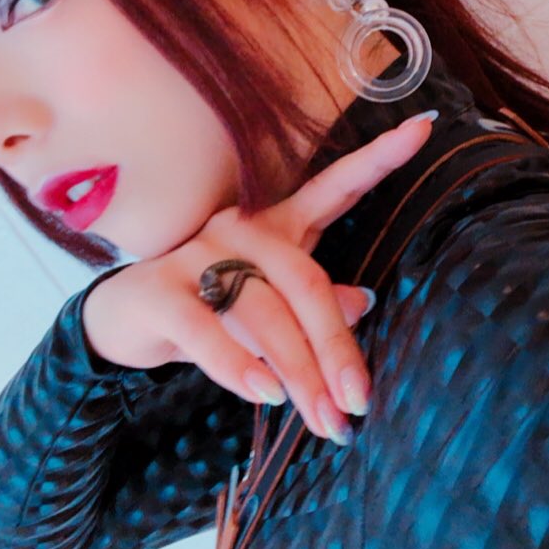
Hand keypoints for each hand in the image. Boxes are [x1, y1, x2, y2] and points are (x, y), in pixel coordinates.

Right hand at [81, 111, 436, 443]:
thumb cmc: (213, 308)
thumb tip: (363, 303)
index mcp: (278, 222)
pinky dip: (239, 369)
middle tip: (357, 404)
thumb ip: (317, 303)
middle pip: (307, 284)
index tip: (425, 128)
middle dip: (336, 350)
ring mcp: (198, 256)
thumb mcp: (272, 304)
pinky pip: (208, 332)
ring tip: (323, 421)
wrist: (123, 322)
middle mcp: (242, 229)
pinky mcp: (161, 292)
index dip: (380, 158)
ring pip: (264, 315)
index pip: (337, 185)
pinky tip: (265, 396)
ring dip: (298, 376)